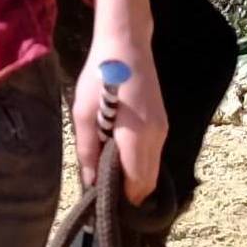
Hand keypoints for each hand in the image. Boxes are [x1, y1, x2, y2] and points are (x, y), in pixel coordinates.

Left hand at [73, 45, 166, 204]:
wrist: (127, 44)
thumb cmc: (100, 76)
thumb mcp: (83, 113)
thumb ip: (87, 150)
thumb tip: (90, 182)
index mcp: (137, 137)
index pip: (136, 185)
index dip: (120, 199)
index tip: (101, 202)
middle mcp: (156, 138)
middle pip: (147, 183)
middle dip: (127, 193)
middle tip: (102, 190)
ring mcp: (163, 130)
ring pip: (151, 170)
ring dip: (133, 178)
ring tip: (106, 170)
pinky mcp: (163, 123)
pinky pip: (153, 156)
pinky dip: (139, 164)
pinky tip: (118, 154)